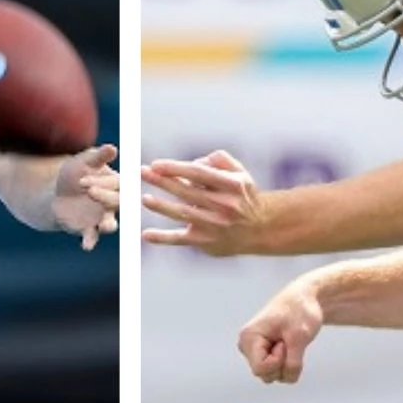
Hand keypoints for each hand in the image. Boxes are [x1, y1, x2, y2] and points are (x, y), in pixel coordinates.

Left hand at [52, 142, 119, 250]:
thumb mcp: (83, 162)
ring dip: (109, 225)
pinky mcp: (88, 230)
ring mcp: (102, 218)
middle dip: (104, 197)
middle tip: (89, 191)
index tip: (83, 178)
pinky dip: (90, 241)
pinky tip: (86, 246)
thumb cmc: (75, 173)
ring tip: (106, 226)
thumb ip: (98, 157)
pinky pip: (92, 237)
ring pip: (110, 223)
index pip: (116, 184)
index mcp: (116, 184)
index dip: (101, 181)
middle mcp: (113, 203)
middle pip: (116, 202)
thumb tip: (112, 148)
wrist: (58, 194)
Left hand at [141, 150, 265, 255]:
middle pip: (187, 191)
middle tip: (142, 172)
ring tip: (145, 198)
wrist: (259, 229)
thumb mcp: (240, 173)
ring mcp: (214, 225)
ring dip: (162, 206)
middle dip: (163, 181)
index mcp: (232, 185)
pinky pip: (180, 239)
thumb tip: (194, 161)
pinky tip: (146, 235)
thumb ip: (220, 160)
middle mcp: (224, 205)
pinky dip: (163, 238)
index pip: (199, 173)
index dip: (176, 168)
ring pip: (183, 213)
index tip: (156, 164)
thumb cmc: (243, 196)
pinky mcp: (205, 241)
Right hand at [238, 279, 324, 383]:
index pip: (261, 369)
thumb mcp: (300, 337)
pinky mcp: (262, 355)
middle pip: (266, 375)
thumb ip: (293, 362)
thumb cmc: (300, 312)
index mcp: (248, 338)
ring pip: (272, 376)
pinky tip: (287, 346)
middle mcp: (246, 347)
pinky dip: (288, 363)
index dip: (279, 360)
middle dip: (283, 363)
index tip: (285, 343)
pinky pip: (276, 372)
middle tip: (288, 341)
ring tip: (288, 342)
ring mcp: (253, 352)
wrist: (303, 299)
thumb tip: (288, 378)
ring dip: (287, 363)